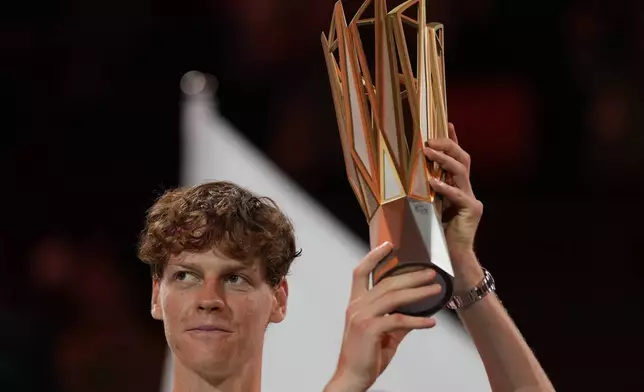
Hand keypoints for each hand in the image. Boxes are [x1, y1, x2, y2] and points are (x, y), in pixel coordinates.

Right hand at [326, 242, 439, 391]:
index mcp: (356, 303)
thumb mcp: (385, 334)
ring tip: (436, 290)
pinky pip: (398, 320)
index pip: (361, 272)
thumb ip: (398, 320)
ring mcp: (362, 317)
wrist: (352, 378)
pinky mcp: (370, 330)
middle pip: (386, 282)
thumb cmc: (365, 356)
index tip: (389, 245)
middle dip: (411, 275)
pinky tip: (431, 322)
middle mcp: (357, 306)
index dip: (374, 257)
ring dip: (418, 292)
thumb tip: (418, 310)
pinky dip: (417, 320)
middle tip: (430, 272)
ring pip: (394, 297)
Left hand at [424, 123, 483, 286]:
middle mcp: (466, 190)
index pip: (456, 158)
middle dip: (447, 145)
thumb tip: (400, 178)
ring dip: (444, 160)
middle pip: (462, 158)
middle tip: (429, 140)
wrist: (451, 261)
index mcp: (457, 187)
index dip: (453, 139)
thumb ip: (421, 193)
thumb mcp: (425, 208)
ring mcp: (471, 200)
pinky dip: (445, 187)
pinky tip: (432, 182)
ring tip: (429, 152)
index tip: (446, 122)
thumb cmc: (434, 236)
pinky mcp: (471, 211)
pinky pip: (458, 195)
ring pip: (461, 171)